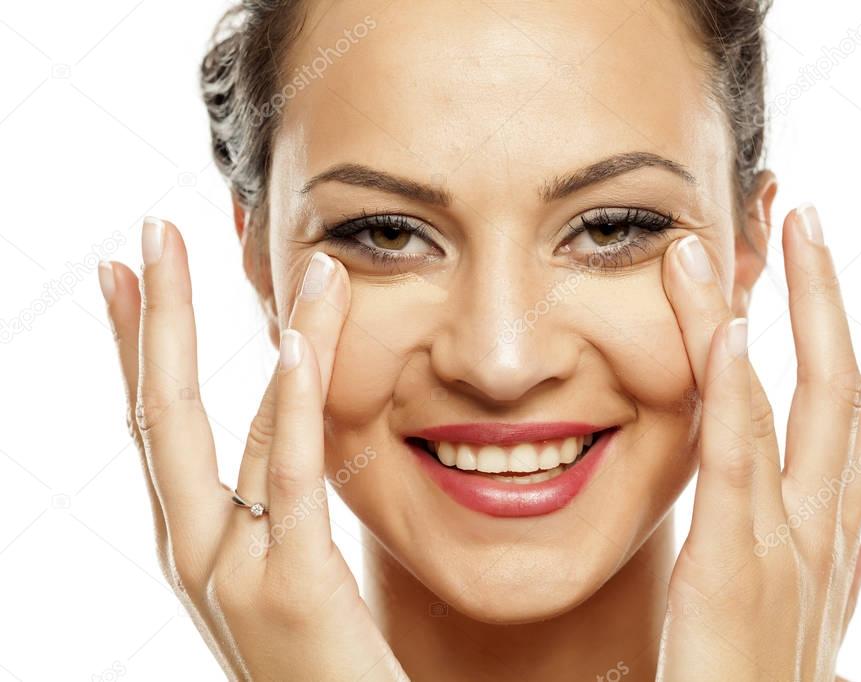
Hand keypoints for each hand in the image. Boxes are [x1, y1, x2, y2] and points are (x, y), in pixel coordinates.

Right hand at [100, 218, 406, 680]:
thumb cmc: (315, 658)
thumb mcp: (276, 566)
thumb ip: (270, 495)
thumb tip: (278, 419)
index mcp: (192, 539)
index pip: (154, 423)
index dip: (133, 344)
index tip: (128, 272)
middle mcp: (195, 550)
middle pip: (162, 413)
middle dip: (155, 318)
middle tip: (151, 230)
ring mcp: (233, 571)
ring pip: (240, 429)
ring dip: (273, 335)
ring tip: (299, 263)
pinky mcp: (294, 586)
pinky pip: (287, 480)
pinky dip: (292, 406)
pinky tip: (295, 345)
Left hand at [656, 205, 860, 679]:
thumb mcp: (821, 635)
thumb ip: (845, 587)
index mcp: (830, 539)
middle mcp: (819, 531)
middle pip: (844, 393)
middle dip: (835, 300)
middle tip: (819, 217)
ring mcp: (784, 545)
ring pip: (794, 404)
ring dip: (789, 307)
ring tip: (783, 225)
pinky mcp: (732, 567)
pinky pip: (737, 460)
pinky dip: (736, 388)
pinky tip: (735, 324)